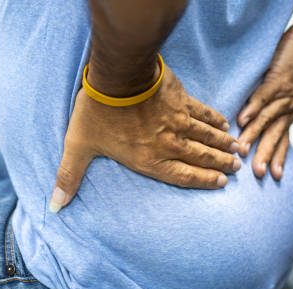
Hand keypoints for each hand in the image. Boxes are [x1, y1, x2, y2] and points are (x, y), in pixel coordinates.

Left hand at [50, 66, 240, 211]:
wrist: (117, 77)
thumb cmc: (97, 113)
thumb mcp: (79, 147)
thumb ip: (69, 177)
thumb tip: (55, 207)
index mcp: (147, 159)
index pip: (182, 175)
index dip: (203, 180)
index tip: (220, 182)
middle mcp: (168, 144)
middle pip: (200, 157)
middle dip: (220, 164)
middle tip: (237, 168)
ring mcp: (177, 122)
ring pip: (207, 136)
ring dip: (223, 144)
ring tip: (238, 150)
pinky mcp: (181, 101)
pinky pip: (204, 113)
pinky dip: (216, 119)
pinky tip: (226, 123)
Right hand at [237, 23, 292, 179]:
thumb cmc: (291, 69)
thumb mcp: (283, 97)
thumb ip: (269, 113)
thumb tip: (249, 129)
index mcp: (288, 115)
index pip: (282, 141)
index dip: (278, 158)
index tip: (273, 176)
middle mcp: (287, 109)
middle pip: (274, 136)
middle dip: (265, 155)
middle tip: (257, 173)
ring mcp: (281, 96)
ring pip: (267, 119)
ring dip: (254, 135)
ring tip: (242, 149)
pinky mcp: (275, 81)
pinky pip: (262, 97)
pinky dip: (252, 109)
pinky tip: (242, 120)